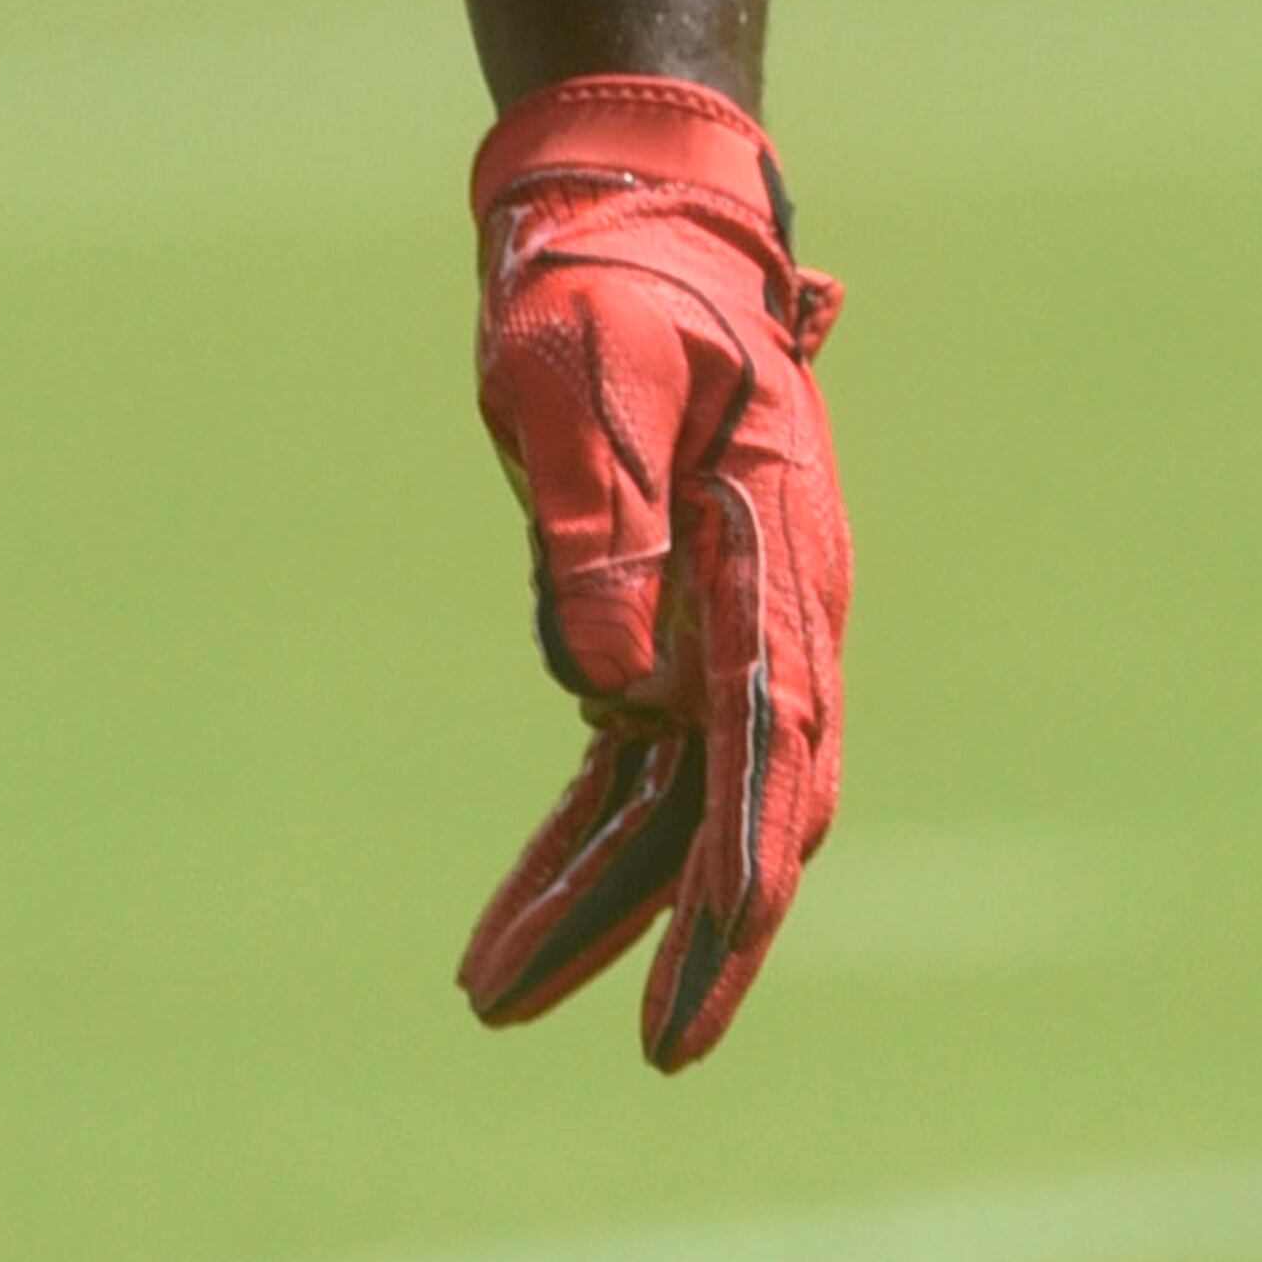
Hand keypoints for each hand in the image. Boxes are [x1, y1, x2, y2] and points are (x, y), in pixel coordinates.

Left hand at [458, 73, 846, 1073]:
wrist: (623, 219)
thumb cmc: (607, 284)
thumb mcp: (581, 376)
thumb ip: (599, 525)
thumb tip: (612, 695)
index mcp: (773, 552)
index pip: (769, 748)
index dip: (738, 887)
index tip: (696, 996)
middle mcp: (770, 614)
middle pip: (735, 810)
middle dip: (679, 935)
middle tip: (619, 1041)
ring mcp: (724, 632)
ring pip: (673, 810)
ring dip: (598, 905)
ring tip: (488, 994)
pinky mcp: (664, 635)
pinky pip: (628, 771)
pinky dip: (578, 844)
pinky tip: (518, 922)